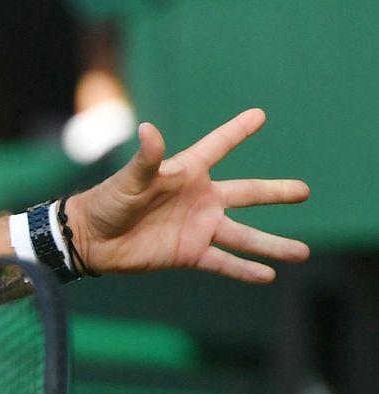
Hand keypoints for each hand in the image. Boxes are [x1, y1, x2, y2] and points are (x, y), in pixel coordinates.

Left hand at [69, 108, 309, 282]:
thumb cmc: (108, 201)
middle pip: (247, 194)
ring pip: (244, 236)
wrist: (91, 240)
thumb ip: (146, 158)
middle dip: (276, 193)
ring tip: (302, 253)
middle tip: (304, 190)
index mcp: (187, 173)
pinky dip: (244, 270)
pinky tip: (268, 275)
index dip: (237, 131)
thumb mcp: (129, 179)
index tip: (259, 116)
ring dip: (272, 244)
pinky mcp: (189, 254)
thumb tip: (149, 130)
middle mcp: (200, 199)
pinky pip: (223, 262)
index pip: (218, 147)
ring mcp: (198, 228)